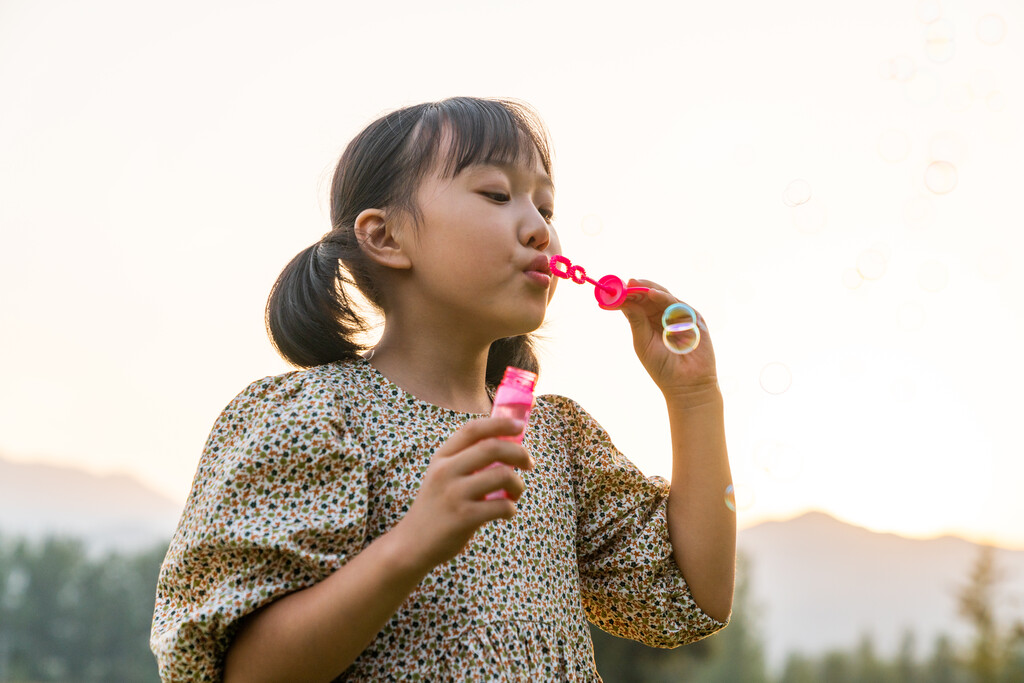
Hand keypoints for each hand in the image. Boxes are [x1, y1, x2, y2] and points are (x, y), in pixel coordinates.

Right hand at [393, 417, 534, 571]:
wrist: (412, 544)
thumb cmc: (437, 507)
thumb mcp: (442, 476)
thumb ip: (467, 460)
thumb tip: (508, 446)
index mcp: (442, 457)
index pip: (472, 429)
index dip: (500, 423)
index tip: (520, 426)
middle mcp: (445, 471)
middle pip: (492, 447)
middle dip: (519, 453)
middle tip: (528, 463)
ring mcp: (454, 494)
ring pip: (502, 475)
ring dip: (518, 484)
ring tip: (515, 494)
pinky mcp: (463, 517)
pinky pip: (502, 506)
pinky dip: (511, 509)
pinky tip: (506, 512)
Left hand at [618, 278, 719, 402]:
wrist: (686, 384)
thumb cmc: (662, 366)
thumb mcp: (643, 342)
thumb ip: (635, 321)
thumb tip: (623, 302)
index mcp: (650, 322)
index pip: (637, 304)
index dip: (625, 296)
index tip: (611, 290)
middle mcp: (664, 316)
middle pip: (650, 296)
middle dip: (637, 288)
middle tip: (624, 282)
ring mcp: (679, 316)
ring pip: (663, 295)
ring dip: (648, 288)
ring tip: (634, 284)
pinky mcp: (694, 318)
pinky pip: (677, 304)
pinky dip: (664, 298)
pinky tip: (652, 294)